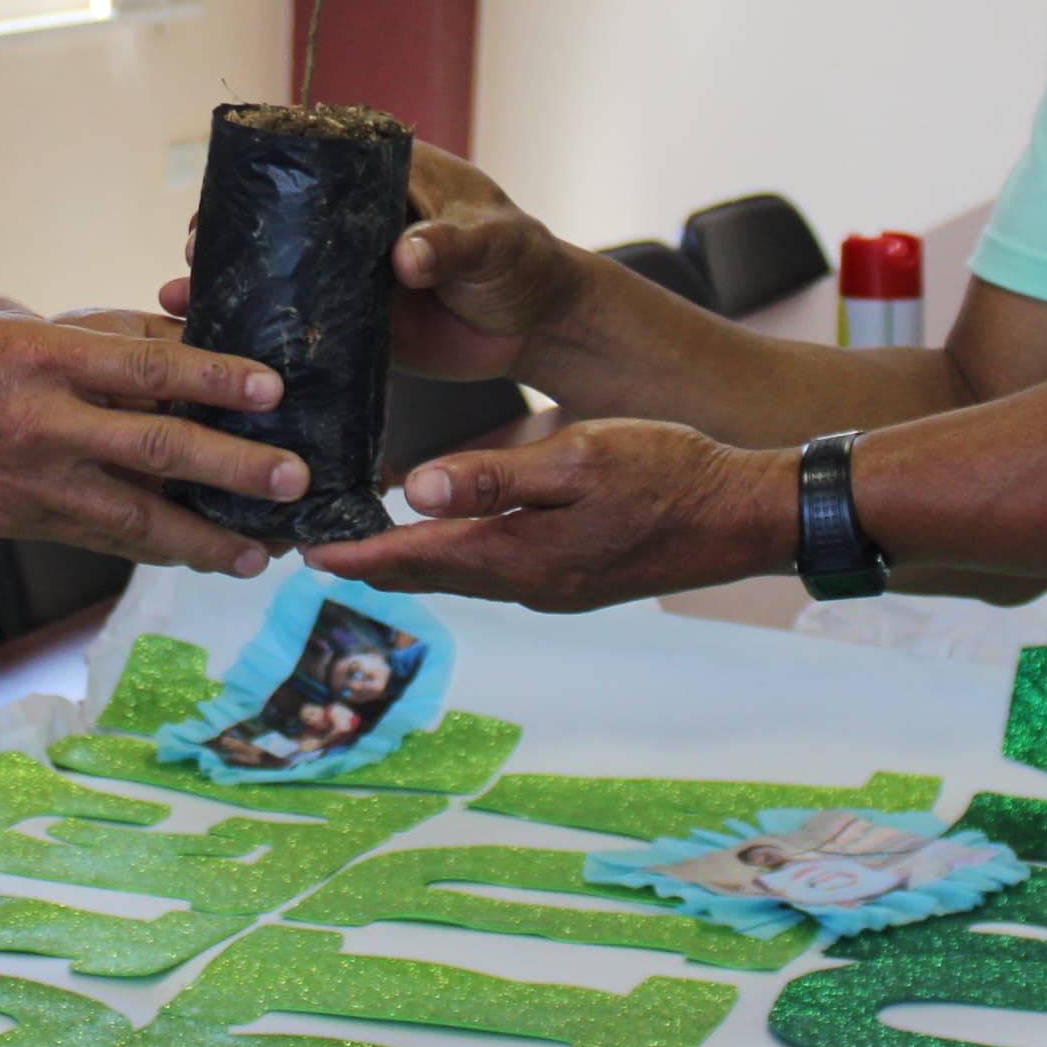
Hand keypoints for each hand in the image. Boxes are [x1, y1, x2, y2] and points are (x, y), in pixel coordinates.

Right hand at [0, 310, 299, 574]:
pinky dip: (150, 549)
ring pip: (133, 516)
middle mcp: (37, 421)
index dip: (213, 378)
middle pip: (154, 448)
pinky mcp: (16, 521)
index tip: (271, 389)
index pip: (143, 366)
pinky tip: (192, 557)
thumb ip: (93, 343)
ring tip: (260, 554)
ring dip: (203, 538)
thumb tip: (179, 350)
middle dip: (231, 470)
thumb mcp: (13, 325)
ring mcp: (27, 480)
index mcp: (38, 356)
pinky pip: (98, 539)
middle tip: (293, 480)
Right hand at [154, 141, 580, 385]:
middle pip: (280, 215)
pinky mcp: (354, 322)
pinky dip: (263, 332)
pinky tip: (220, 346)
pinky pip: (301, 322)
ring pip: (281, 270)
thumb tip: (405, 256)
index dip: (263, 175)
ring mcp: (350, 271)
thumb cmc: (525, 263)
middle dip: (229, 232)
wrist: (542, 326)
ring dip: (234, 284)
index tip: (224, 195)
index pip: (313, 158)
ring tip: (182, 298)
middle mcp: (358, 219)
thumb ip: (451, 244)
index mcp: (388, 175)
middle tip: (190, 250)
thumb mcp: (494, 244)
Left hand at [306, 418, 794, 611]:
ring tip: (359, 540)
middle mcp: (531, 585)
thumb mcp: (581, 458)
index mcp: (523, 556)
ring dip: (409, 561)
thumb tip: (416, 491)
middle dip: (368, 563)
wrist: (746, 515)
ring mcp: (555, 588)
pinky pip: (494, 571)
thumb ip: (497, 475)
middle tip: (311, 548)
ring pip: (460, 576)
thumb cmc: (672, 474)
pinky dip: (454, 556)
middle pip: (429, 577)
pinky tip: (445, 534)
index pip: (416, 558)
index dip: (354, 554)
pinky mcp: (575, 579)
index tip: (300, 551)